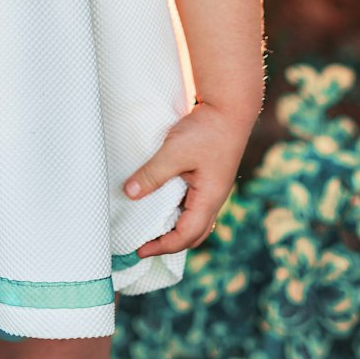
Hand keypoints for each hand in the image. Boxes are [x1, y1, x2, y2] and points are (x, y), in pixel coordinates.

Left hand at [122, 100, 255, 256]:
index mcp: (209, 199)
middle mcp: (213, 199)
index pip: (186, 236)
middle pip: (194, 235)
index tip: (140, 249)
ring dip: (174, 228)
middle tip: (144, 245)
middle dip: (170, 245)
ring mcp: (212, 189)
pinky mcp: (207, 177)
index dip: (162, 246)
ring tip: (151, 228)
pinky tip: (161, 202)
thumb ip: (153, 173)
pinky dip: (177, 211)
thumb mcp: (175, 151)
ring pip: (194, 220)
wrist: (229, 108)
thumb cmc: (207, 130)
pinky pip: (193, 204)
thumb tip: (130, 194)